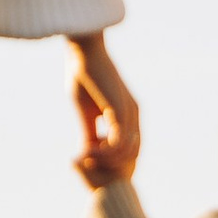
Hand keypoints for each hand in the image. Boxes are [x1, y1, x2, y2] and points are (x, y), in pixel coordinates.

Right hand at [68, 33, 139, 184]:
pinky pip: (118, 143)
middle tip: (87, 162)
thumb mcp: (86, 112)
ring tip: (85, 155)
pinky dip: (102, 153)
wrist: (84, 52)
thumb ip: (89, 132)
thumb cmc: (83, 77)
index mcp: (128, 114)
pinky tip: (87, 149)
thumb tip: (86, 152)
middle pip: (133, 154)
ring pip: (126, 153)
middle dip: (111, 164)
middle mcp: (134, 115)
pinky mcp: (120, 111)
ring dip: (104, 160)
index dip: (113, 160)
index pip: (131, 147)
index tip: (91, 159)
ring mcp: (130, 113)